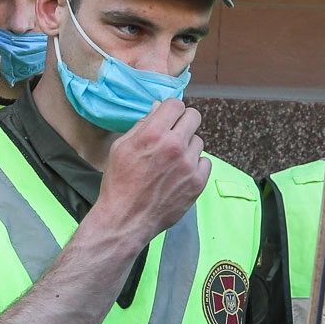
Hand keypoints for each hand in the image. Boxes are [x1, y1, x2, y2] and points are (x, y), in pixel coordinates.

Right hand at [91, 99, 209, 246]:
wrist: (126, 219)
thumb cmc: (119, 183)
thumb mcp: (120, 148)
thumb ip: (141, 125)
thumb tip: (157, 109)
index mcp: (153, 134)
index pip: (175, 104)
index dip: (170, 110)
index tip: (167, 118)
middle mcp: (174, 145)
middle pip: (194, 116)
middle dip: (183, 122)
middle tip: (173, 134)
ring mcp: (189, 165)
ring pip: (199, 141)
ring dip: (188, 147)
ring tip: (172, 161)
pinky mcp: (197, 182)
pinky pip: (205, 162)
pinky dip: (195, 165)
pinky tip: (180, 174)